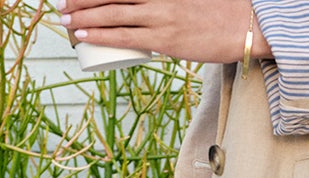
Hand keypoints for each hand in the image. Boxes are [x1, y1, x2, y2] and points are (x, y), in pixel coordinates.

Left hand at [58, 0, 272, 63]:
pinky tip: (83, 36)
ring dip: (84, 17)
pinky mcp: (165, 40)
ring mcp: (161, 16)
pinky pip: (125, 38)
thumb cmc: (218, 10)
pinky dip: (101, 36)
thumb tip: (145, 7)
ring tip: (65, 20)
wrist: (244, 25)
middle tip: (64, 5)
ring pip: (113, 14)